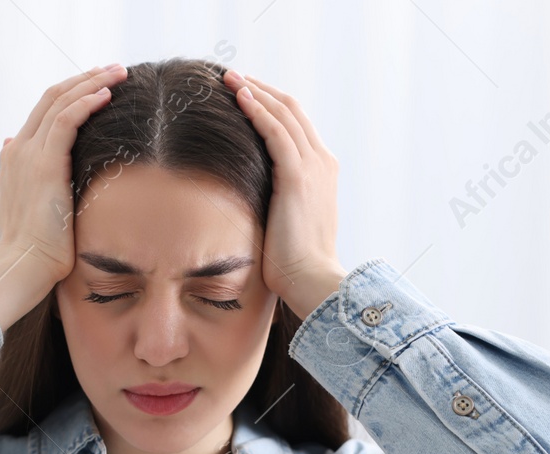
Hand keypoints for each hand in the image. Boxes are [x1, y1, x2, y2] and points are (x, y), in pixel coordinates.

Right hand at [0, 64, 127, 330]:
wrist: (23, 269)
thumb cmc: (36, 254)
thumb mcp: (33, 215)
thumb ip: (29, 185)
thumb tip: (14, 153)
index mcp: (16, 161)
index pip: (43, 114)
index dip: (71, 96)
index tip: (99, 88)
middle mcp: (18, 151)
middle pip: (50, 99)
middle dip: (83, 80)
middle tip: (114, 70)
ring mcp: (27, 155)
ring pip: (59, 102)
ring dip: (90, 82)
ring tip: (119, 72)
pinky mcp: (43, 164)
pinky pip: (65, 119)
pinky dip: (86, 101)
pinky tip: (107, 93)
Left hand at [223, 69, 344, 319]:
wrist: (311, 281)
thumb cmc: (292, 263)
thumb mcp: (282, 222)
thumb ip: (272, 200)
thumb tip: (243, 198)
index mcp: (320, 171)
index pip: (295, 124)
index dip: (268, 104)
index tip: (242, 93)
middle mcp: (321, 162)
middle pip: (290, 109)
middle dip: (260, 89)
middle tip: (231, 76)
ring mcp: (313, 167)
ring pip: (283, 113)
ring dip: (254, 91)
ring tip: (228, 78)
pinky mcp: (298, 176)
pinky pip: (277, 131)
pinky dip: (258, 110)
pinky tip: (239, 97)